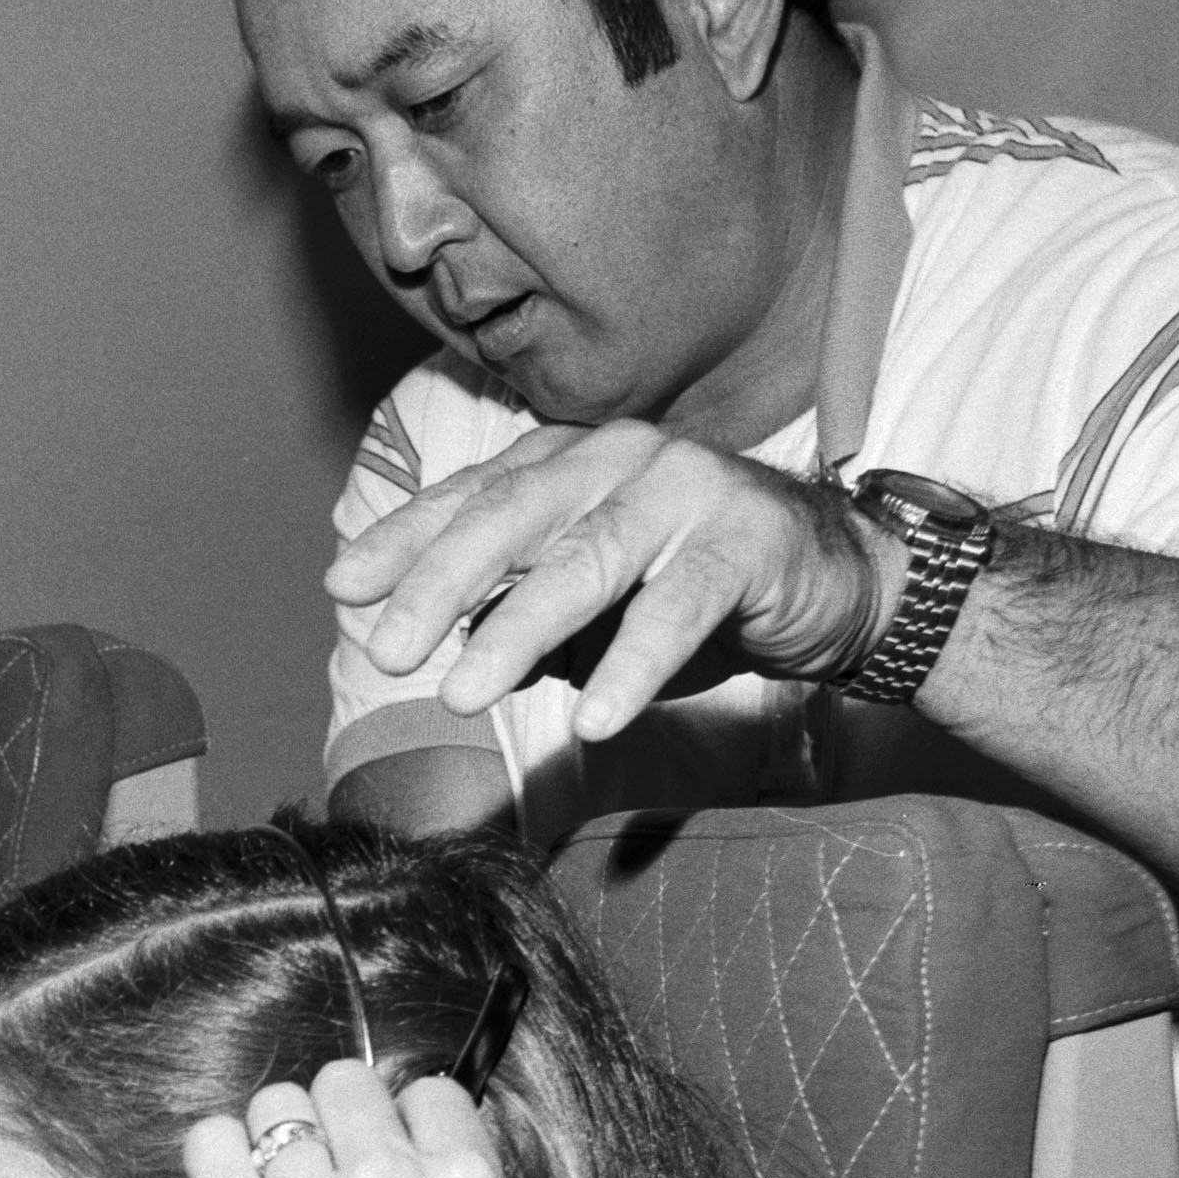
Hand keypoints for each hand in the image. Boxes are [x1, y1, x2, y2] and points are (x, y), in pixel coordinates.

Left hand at [327, 425, 891, 744]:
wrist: (834, 582)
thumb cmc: (693, 589)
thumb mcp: (592, 606)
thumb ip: (520, 612)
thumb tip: (444, 647)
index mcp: (574, 463)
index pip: (475, 497)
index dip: (407, 539)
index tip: (343, 587)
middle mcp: (621, 459)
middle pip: (514, 519)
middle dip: (440, 585)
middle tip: (386, 649)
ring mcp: (686, 489)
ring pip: (586, 560)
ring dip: (517, 631)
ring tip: (462, 693)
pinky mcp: (746, 538)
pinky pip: (677, 606)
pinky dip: (632, 663)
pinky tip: (594, 718)